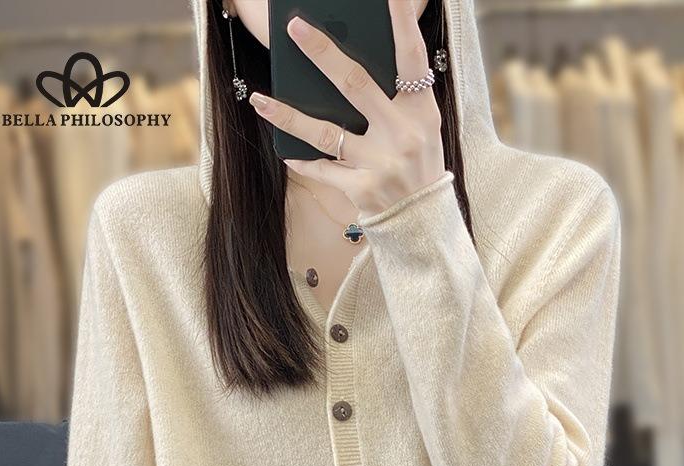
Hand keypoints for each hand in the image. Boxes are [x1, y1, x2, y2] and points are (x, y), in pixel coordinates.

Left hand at [248, 0, 445, 216]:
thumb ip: (396, 100)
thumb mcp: (422, 129)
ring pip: (324, 131)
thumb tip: (347, 71)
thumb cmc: (419, 167)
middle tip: (295, 28)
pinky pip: (324, 169)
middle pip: (355, 84)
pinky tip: (287, 152)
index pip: (411, 59)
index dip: (401, 24)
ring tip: (259, 99)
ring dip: (287, 115)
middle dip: (322, 53)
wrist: (425, 223)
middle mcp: (401, 134)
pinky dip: (304, 162)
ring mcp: (380, 163)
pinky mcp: (362, 189)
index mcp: (421, 112)